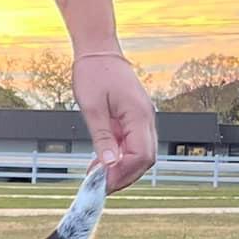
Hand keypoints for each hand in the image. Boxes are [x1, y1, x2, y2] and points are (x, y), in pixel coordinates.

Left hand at [73, 52, 156, 192]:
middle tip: (100, 186)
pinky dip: (119, 157)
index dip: (123, 173)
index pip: (141, 155)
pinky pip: (132, 144)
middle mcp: (146, 119)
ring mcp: (142, 119)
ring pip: (140, 154)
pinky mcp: (134, 119)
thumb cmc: (94, 73)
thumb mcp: (92, 107)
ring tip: (97, 177)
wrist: (99, 52)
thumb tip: (109, 165)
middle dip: (124, 176)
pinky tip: (101, 163)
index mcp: (139, 115)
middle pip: (145, 159)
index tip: (103, 183)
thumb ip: (102, 137)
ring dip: (121, 169)